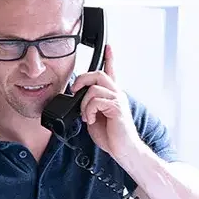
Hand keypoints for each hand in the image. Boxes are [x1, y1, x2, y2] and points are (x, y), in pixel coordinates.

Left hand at [71, 45, 141, 160]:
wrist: (123, 151)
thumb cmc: (112, 137)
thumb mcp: (95, 118)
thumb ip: (89, 106)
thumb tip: (78, 100)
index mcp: (112, 96)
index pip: (112, 72)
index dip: (110, 58)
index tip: (108, 47)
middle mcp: (117, 95)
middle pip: (98, 74)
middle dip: (82, 80)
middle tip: (74, 90)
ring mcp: (118, 100)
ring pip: (94, 88)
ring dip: (84, 103)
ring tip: (86, 116)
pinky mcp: (117, 108)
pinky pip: (96, 101)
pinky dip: (88, 111)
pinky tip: (90, 120)